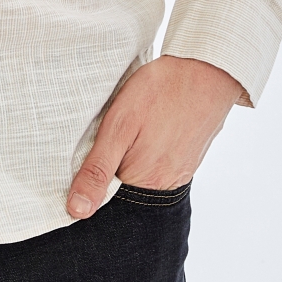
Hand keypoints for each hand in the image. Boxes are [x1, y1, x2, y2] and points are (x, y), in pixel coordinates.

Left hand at [67, 56, 242, 217]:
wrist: (204, 71)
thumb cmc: (159, 92)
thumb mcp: (118, 126)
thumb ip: (97, 169)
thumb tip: (77, 210)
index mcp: (143, 182)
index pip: (104, 200)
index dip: (88, 184)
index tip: (78, 164)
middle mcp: (163, 185)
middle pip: (123, 190)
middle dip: (108, 173)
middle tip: (107, 138)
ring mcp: (178, 173)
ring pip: (139, 178)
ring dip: (126, 161)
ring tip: (126, 133)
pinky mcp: (186, 160)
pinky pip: (157, 167)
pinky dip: (144, 154)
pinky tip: (142, 133)